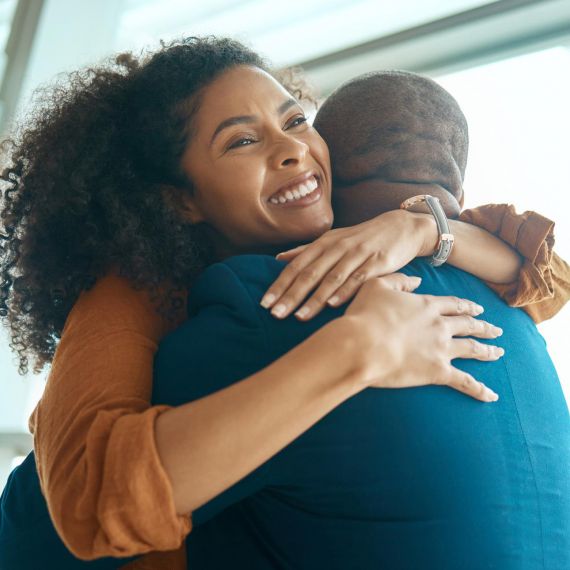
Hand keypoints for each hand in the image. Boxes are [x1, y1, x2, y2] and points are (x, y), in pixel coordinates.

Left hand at [261, 209, 435, 319]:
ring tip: (299, 317)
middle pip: (310, 274)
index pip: (296, 266)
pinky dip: (344, 291)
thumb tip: (278, 258)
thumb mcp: (332, 239)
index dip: (279, 285)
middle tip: (275, 314)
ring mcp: (357, 255)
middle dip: (291, 295)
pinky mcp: (377, 263)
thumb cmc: (361, 238)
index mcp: (323, 243)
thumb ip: (306, 250)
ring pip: (331, 279)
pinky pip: (358, 279)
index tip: (264, 303)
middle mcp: (337, 248)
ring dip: (314, 299)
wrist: (401, 227)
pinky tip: (332, 305)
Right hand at [344, 278, 502, 401]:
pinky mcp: (438, 371)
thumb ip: (400, 280)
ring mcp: (442, 349)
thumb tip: (418, 280)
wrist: (362, 345)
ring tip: (499, 352)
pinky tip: (492, 396)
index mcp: (427, 305)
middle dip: (484, 327)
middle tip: (496, 330)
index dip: (468, 306)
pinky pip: (465, 382)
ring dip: (488, 351)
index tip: (478, 308)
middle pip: (469, 325)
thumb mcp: (377, 286)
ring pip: (472, 349)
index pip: (454, 304)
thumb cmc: (365, 315)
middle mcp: (440, 325)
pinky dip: (479, 389)